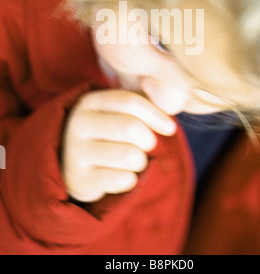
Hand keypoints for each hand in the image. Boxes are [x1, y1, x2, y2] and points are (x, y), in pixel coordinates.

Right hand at [61, 89, 175, 202]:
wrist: (74, 166)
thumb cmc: (109, 133)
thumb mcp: (122, 111)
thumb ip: (147, 99)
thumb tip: (166, 93)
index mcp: (92, 101)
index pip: (130, 101)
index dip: (155, 114)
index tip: (170, 128)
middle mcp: (80, 123)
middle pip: (131, 127)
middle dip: (148, 139)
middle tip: (147, 146)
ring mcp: (76, 152)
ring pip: (129, 155)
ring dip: (140, 161)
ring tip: (133, 160)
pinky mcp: (80, 180)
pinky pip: (122, 179)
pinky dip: (130, 179)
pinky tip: (122, 175)